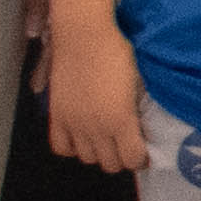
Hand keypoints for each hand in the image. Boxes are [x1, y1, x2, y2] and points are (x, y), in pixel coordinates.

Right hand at [39, 27, 147, 175]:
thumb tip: (141, 127)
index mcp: (121, 121)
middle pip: (110, 164)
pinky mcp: (57, 116)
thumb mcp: (138, 84)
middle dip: (121, 158)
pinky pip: (61, 147)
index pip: (133, 159)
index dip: (141, 158)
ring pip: (87, 158)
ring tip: (104, 139)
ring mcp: (74, 124)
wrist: (84, 37)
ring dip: (98, 152)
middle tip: (125, 144)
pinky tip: (81, 136)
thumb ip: (137, 110)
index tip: (144, 150)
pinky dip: (72, 147)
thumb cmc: (118, 53)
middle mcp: (96, 129)